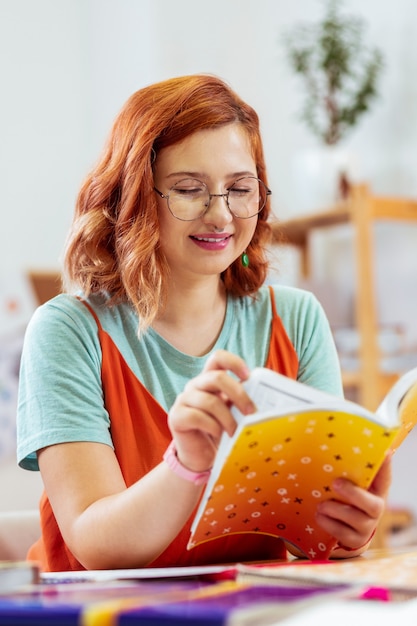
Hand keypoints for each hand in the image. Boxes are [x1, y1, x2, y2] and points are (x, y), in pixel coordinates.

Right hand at [167, 350, 255, 473]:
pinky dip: (212, 427)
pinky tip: (218, 434)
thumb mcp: (232, 412)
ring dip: (227, 418)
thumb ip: (241, 400)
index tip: (248, 375)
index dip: (234, 362)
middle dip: (239, 394)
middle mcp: (195, 385)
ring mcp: (183, 399)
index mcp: (209, 379)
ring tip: (235, 432)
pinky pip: (197, 416)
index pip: (218, 358)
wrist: (200, 456)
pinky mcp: (176, 416)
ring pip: (209, 401)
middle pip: (216, 377)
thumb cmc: (220, 431)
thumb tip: (264, 396)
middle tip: (251, 411)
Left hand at [316, 454, 391, 556]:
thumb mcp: (350, 484)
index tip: (385, 452)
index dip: (386, 467)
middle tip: (335, 483)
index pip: (385, 478)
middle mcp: (375, 509)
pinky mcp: (355, 540)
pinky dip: (328, 523)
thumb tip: (338, 447)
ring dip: (335, 510)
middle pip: (373, 505)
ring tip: (321, 505)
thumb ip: (348, 471)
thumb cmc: (346, 499)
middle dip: (353, 494)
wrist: (345, 529)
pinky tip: (319, 515)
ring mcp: (367, 527)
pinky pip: (343, 534)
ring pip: (356, 520)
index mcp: (376, 491)